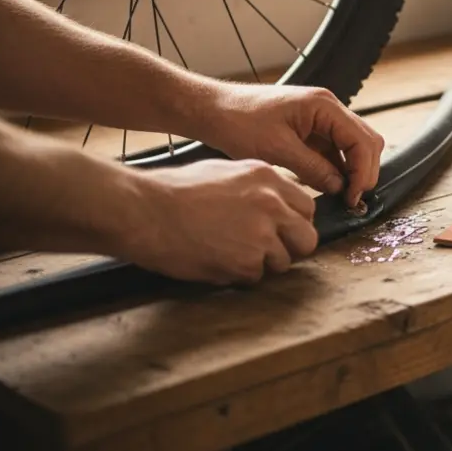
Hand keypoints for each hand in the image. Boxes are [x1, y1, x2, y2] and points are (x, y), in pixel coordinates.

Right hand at [122, 159, 317, 284]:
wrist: (144, 210)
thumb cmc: (174, 191)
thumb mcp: (226, 173)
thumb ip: (259, 189)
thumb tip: (278, 205)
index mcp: (268, 179)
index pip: (307, 208)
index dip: (294, 223)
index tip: (281, 231)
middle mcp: (273, 204)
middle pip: (307, 238)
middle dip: (291, 248)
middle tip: (266, 250)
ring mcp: (262, 235)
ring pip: (282, 262)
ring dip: (261, 264)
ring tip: (228, 252)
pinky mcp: (246, 262)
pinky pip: (254, 278)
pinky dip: (237, 275)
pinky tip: (214, 260)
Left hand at [195, 84, 384, 206]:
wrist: (213, 111)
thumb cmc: (239, 122)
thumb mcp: (276, 149)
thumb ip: (313, 168)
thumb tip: (339, 187)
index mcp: (323, 106)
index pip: (362, 140)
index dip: (363, 171)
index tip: (353, 196)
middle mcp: (329, 108)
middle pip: (366, 141)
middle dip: (363, 171)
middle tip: (351, 199)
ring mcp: (322, 119)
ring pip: (353, 147)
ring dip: (351, 171)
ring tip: (341, 196)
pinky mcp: (312, 130)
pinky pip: (335, 151)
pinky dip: (336, 169)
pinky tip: (327, 186)